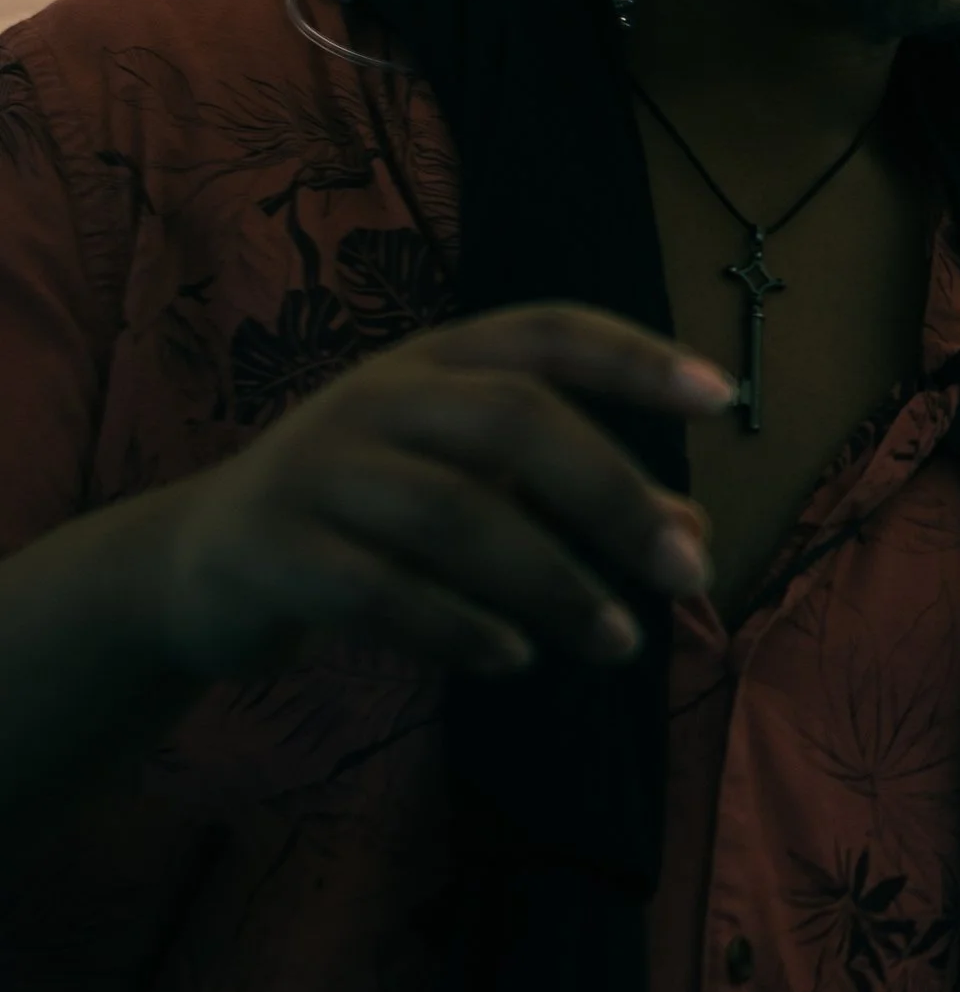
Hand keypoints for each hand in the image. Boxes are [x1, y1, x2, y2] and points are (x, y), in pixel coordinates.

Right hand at [151, 303, 733, 682]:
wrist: (202, 563)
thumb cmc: (372, 514)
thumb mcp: (472, 485)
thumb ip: (575, 500)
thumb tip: (693, 535)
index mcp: (436, 361)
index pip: (548, 333)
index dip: (636, 358)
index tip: (723, 398)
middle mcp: (378, 396)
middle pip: (512, 420)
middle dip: (612, 496)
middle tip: (689, 572)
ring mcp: (319, 468)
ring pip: (454, 513)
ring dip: (552, 584)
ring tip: (619, 642)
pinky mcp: (275, 549)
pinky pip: (378, 590)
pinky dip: (458, 627)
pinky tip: (515, 658)